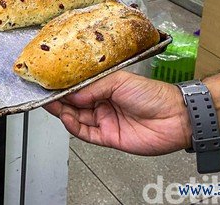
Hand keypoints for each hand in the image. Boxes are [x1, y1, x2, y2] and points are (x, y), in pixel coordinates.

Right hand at [44, 71, 191, 155]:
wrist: (175, 117)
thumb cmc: (153, 94)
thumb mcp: (119, 81)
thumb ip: (94, 88)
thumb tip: (72, 94)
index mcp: (106, 87)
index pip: (79, 88)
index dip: (64, 86)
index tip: (49, 82)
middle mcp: (104, 104)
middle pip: (75, 104)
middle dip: (59, 99)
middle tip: (43, 94)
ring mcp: (106, 121)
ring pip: (77, 118)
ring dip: (63, 112)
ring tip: (51, 105)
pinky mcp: (109, 137)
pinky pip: (86, 133)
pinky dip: (74, 126)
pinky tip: (66, 118)